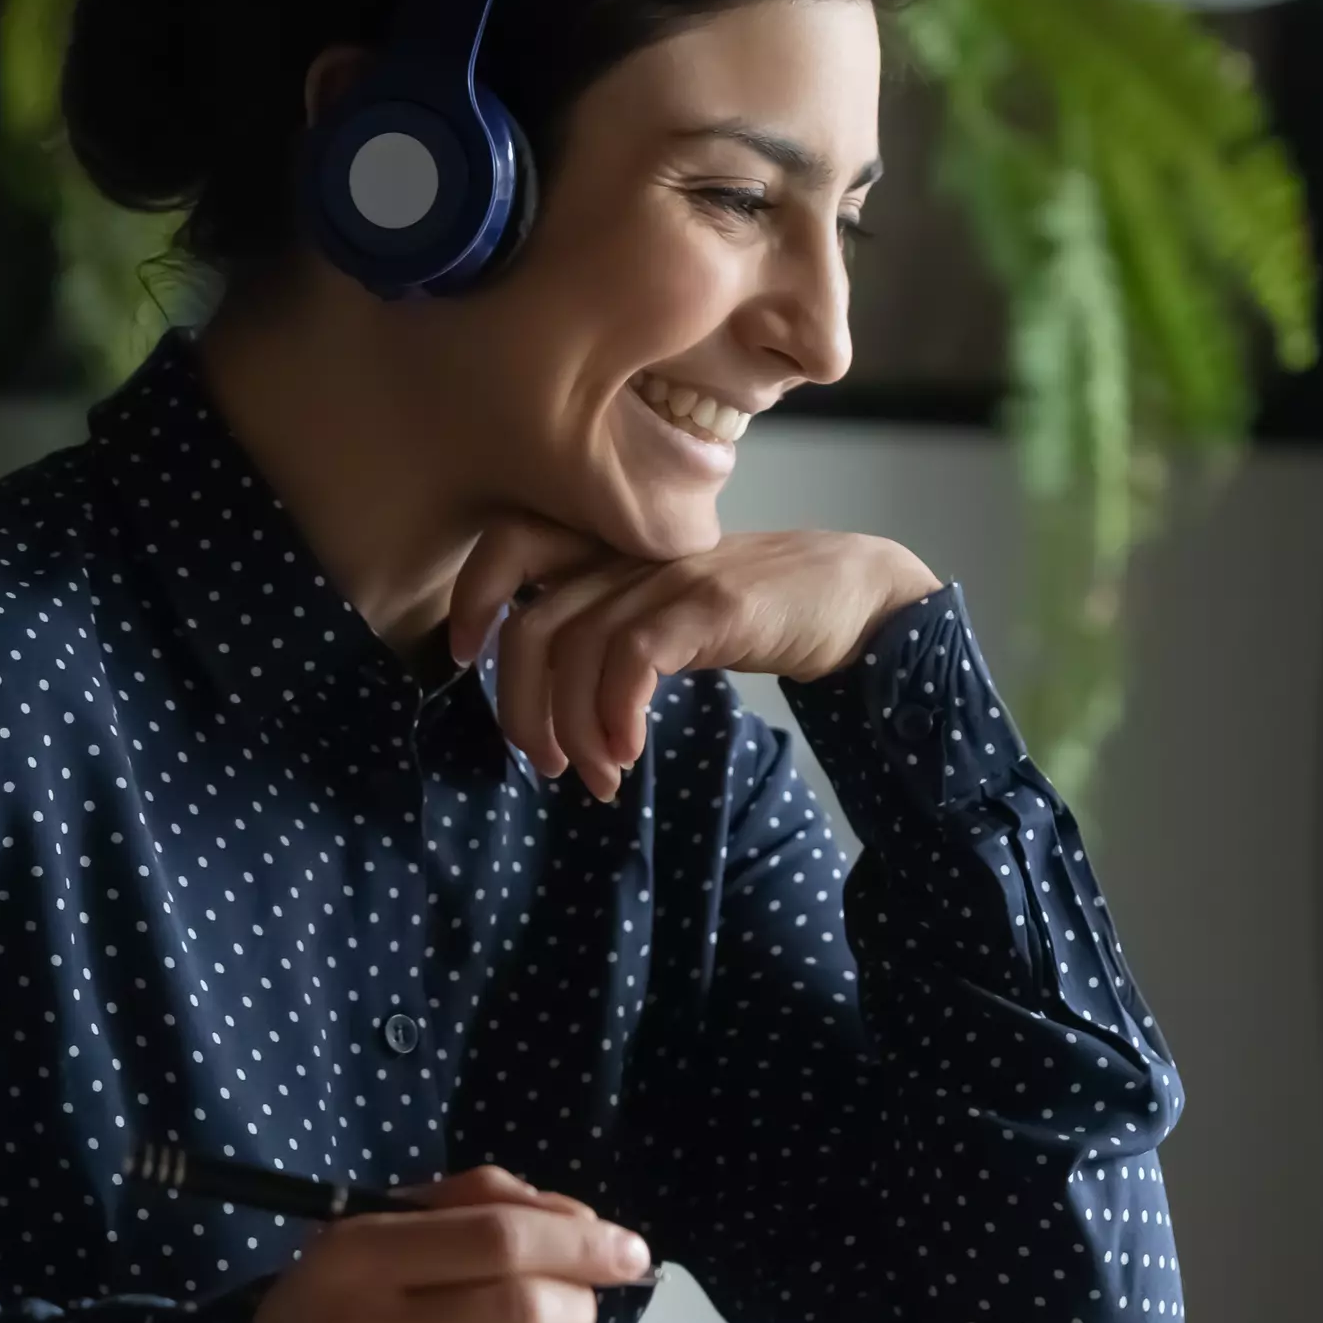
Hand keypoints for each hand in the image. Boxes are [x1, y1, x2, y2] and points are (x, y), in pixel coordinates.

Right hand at [247, 1166, 651, 1322]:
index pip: (498, 1238)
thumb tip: (588, 1228)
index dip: (581, 1241)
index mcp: (351, 1258)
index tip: (630, 1251)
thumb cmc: (346, 1308)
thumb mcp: (387, 1231)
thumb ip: (484, 1205)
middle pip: (526, 1310)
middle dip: (576, 1302)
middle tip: (571, 1305)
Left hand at [446, 524, 942, 800]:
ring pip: (576, 650)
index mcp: (615, 548)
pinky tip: (630, 752)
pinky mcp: (711, 603)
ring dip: (574, 731)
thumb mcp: (671, 608)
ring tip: (598, 778)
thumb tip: (553, 700)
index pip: (513, 544)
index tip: (466, 659)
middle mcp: (633, 554)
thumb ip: (614, 628)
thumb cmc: (759, 611)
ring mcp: (672, 575)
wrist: (857, 595)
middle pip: (533, 626)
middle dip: (521, 709)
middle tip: (545, 764)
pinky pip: (631, 658)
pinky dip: (615, 716)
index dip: (473, 598)